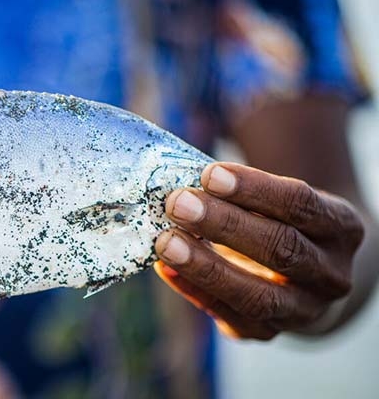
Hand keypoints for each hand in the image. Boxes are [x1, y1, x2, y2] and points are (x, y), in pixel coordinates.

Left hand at [155, 162, 364, 338]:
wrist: (306, 276)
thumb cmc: (281, 222)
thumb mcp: (279, 201)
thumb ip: (239, 192)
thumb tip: (181, 182)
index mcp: (341, 228)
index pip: (301, 205)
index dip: (254, 189)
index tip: (209, 174)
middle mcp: (331, 274)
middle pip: (281, 249)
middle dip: (225, 225)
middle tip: (178, 205)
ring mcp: (304, 310)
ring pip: (258, 295)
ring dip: (206, 268)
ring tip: (165, 242)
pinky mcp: (268, 332)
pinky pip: (230, 316)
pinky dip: (194, 291)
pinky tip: (165, 268)